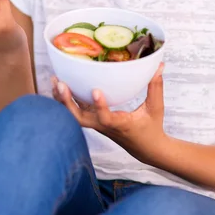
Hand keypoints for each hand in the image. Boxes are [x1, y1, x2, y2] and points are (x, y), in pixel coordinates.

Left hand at [52, 63, 166, 164]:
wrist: (146, 150)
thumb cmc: (152, 128)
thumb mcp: (156, 107)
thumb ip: (156, 86)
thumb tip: (159, 64)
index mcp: (120, 124)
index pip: (106, 118)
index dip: (99, 106)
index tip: (95, 90)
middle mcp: (105, 126)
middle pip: (80, 118)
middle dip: (68, 102)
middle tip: (61, 84)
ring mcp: (98, 125)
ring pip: (74, 116)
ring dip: (63, 100)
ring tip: (55, 81)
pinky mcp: (95, 121)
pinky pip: (77, 112)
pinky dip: (67, 100)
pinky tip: (60, 85)